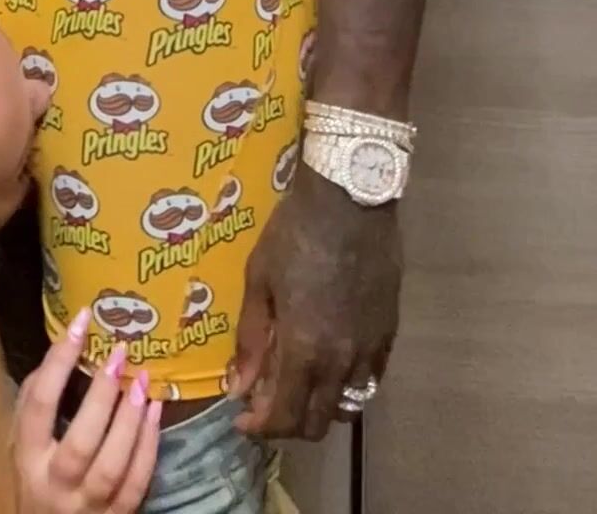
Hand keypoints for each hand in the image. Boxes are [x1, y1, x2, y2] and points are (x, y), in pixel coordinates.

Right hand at [14, 311, 161, 513]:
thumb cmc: (37, 478)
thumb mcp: (22, 442)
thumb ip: (34, 401)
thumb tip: (64, 349)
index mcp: (27, 459)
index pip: (39, 406)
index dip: (58, 362)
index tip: (80, 323)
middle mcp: (55, 485)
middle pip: (81, 442)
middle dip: (103, 395)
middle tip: (120, 354)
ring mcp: (87, 506)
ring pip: (112, 466)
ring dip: (130, 420)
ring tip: (142, 381)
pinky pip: (136, 483)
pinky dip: (149, 446)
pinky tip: (156, 411)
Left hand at [230, 167, 400, 441]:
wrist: (349, 199)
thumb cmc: (294, 233)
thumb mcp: (259, 280)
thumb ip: (251, 339)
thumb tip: (238, 386)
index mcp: (305, 350)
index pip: (284, 417)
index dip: (260, 427)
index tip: (242, 418)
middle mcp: (341, 361)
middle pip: (318, 422)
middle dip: (287, 423)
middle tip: (266, 402)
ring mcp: (370, 349)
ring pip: (347, 405)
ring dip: (319, 407)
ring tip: (299, 384)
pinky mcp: (389, 332)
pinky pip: (370, 379)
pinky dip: (347, 385)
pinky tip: (331, 364)